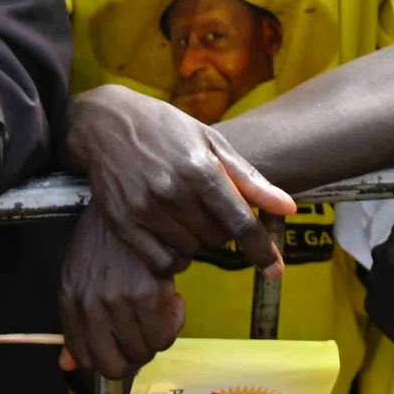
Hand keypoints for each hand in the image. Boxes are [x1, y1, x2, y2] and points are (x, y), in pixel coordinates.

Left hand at [57, 204, 184, 381]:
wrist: (128, 200)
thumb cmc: (105, 239)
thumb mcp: (79, 277)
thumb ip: (74, 323)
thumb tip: (66, 365)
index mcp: (70, 302)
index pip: (85, 359)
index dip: (109, 359)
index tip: (123, 346)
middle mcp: (90, 306)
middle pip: (116, 366)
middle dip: (135, 355)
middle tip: (146, 331)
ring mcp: (118, 302)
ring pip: (145, 351)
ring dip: (158, 336)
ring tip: (160, 309)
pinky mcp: (147, 295)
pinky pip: (166, 334)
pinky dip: (174, 322)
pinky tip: (171, 299)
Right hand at [63, 84, 295, 272]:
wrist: (103, 124)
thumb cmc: (164, 128)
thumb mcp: (210, 141)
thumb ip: (249, 179)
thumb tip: (289, 208)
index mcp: (199, 167)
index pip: (240, 221)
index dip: (262, 249)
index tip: (275, 270)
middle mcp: (172, 190)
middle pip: (217, 238)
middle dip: (223, 231)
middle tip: (210, 211)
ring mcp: (145, 208)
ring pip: (191, 251)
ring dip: (198, 242)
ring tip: (187, 217)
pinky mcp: (123, 222)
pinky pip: (162, 261)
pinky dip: (174, 256)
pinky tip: (172, 236)